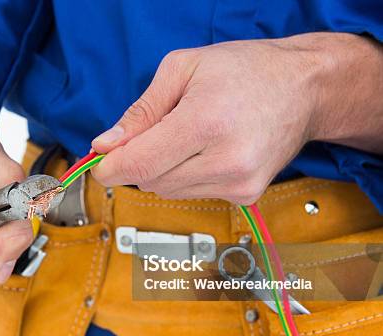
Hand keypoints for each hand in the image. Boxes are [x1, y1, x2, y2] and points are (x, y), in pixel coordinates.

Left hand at [91, 33, 382, 202]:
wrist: (305, 89)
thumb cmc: (247, 70)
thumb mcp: (183, 69)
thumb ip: (140, 111)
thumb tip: (106, 145)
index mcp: (205, 122)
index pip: (140, 164)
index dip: (110, 168)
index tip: (100, 163)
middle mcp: (225, 160)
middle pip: (150, 181)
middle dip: (139, 161)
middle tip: (154, 132)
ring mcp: (239, 183)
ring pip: (168, 191)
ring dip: (163, 169)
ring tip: (188, 136)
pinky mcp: (246, 195)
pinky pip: (192, 194)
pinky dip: (186, 176)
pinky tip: (206, 151)